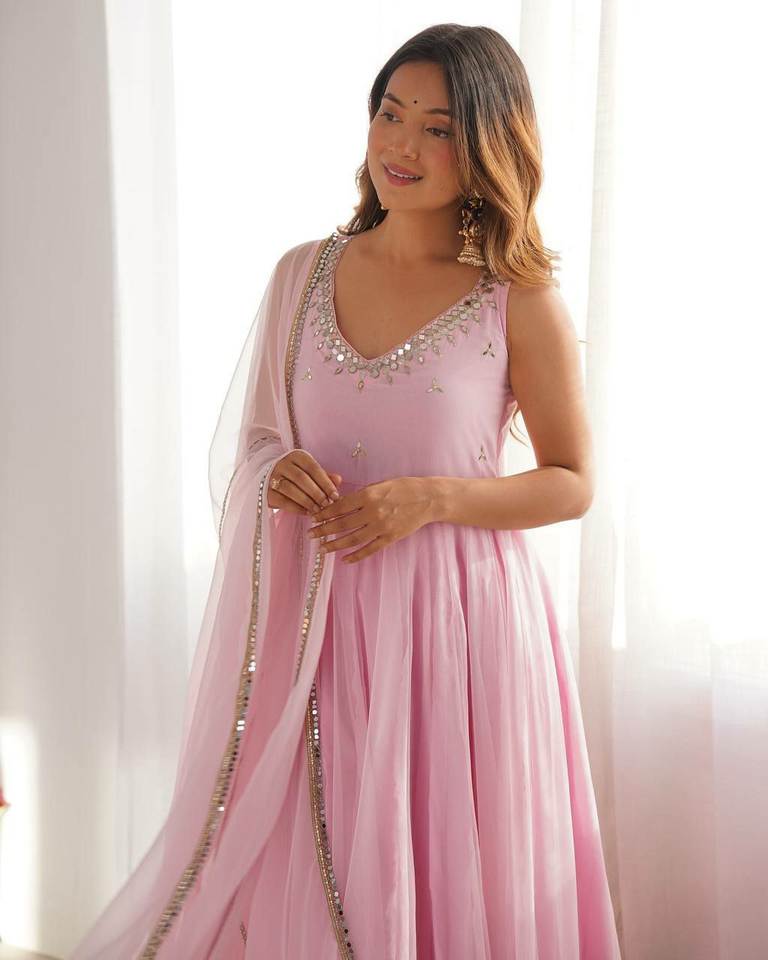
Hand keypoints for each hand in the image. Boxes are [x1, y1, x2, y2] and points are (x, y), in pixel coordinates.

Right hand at [266, 449, 341, 514]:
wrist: (268, 477)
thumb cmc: (296, 476)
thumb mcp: (310, 472)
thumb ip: (324, 476)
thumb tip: (338, 480)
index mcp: (297, 456)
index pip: (313, 468)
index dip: (325, 482)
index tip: (335, 495)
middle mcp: (283, 464)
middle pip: (301, 478)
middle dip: (317, 493)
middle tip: (327, 504)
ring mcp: (272, 477)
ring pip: (291, 490)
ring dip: (307, 501)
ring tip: (318, 510)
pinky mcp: (266, 492)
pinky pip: (283, 501)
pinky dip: (296, 508)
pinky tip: (307, 512)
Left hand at [306, 476, 434, 563]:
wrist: (428, 498)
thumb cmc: (403, 488)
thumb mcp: (380, 484)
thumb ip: (361, 495)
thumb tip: (340, 504)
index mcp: (368, 495)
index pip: (339, 507)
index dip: (324, 513)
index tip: (312, 518)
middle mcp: (373, 512)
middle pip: (342, 524)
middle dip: (324, 530)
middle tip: (311, 535)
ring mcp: (382, 527)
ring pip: (353, 539)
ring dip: (335, 545)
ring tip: (322, 548)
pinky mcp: (391, 538)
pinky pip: (370, 549)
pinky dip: (356, 556)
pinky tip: (345, 559)